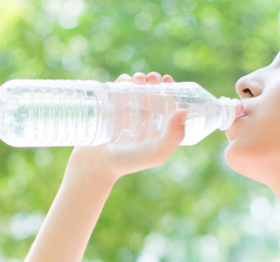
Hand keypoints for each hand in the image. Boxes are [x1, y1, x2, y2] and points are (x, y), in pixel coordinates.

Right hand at [66, 71, 186, 182]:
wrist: (95, 165)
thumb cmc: (127, 163)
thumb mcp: (156, 154)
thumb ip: (174, 137)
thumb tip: (183, 111)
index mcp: (156, 127)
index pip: (166, 103)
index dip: (169, 89)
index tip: (168, 80)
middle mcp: (141, 118)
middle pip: (151, 92)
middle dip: (153, 80)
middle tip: (152, 79)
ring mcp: (123, 112)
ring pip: (134, 88)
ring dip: (138, 78)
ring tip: (138, 79)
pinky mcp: (107, 109)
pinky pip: (116, 90)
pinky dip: (122, 81)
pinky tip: (125, 81)